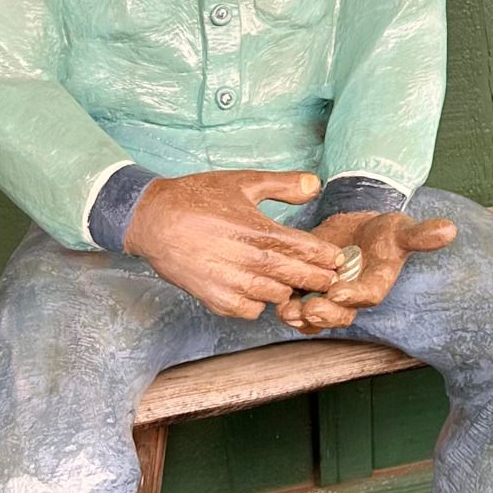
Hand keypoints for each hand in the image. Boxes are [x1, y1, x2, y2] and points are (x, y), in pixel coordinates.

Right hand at [124, 170, 356, 321]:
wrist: (153, 220)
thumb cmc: (198, 197)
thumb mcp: (242, 182)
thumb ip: (283, 185)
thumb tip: (315, 185)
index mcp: (259, 232)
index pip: (308, 251)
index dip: (327, 257)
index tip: (339, 258)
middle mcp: (249, 262)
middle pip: (298, 278)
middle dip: (319, 279)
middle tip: (332, 278)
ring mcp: (231, 284)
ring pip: (277, 298)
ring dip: (289, 291)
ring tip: (297, 284)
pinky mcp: (215, 300)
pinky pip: (251, 311)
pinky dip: (259, 303)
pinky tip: (260, 290)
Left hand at [282, 207, 458, 334]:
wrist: (361, 231)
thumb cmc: (386, 233)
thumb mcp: (402, 229)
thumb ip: (421, 234)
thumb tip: (449, 230)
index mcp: (377, 282)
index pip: (368, 295)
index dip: (353, 295)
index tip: (338, 292)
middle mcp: (354, 295)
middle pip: (340, 314)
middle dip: (324, 315)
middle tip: (309, 310)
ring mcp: (331, 296)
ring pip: (317, 317)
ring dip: (302, 317)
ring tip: (289, 310)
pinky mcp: (310, 290)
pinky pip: (299, 308)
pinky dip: (288, 308)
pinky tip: (278, 301)